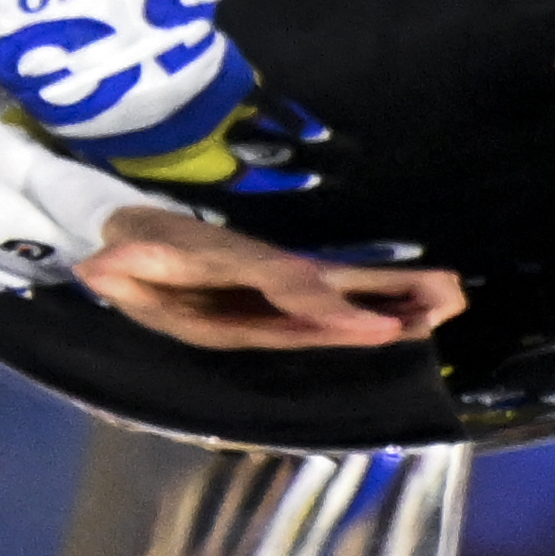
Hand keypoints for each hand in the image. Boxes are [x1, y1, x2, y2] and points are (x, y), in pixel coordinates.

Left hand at [75, 207, 465, 350]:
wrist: (143, 233)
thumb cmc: (136, 255)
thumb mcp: (123, 262)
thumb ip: (120, 266)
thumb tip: (99, 268)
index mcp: (233, 263)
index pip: (282, 284)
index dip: (321, 302)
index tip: (366, 322)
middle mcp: (270, 269)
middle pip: (335, 279)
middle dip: (388, 288)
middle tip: (448, 293)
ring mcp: (285, 281)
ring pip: (349, 290)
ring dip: (399, 297)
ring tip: (455, 302)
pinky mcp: (293, 295)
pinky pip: (341, 304)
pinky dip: (383, 308)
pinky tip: (423, 321)